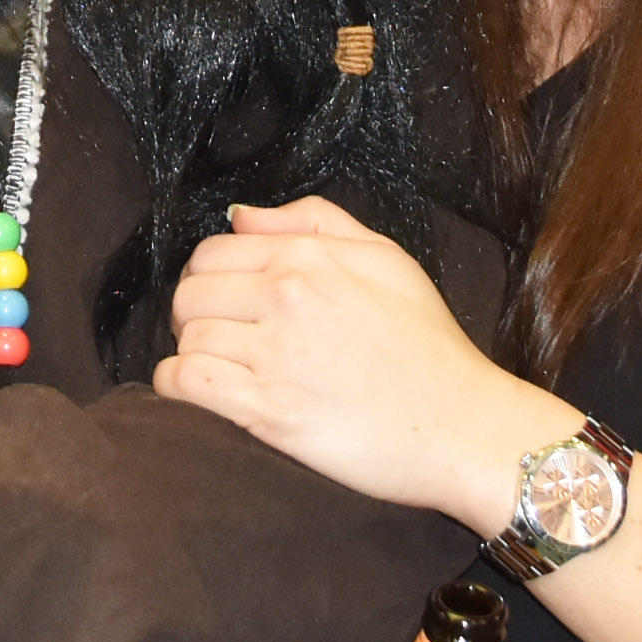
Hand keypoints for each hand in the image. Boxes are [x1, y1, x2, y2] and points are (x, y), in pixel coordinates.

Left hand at [160, 196, 549, 529]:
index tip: (226, 302)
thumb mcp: (387, 258)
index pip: (212, 252)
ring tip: (223, 370)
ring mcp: (275, 355)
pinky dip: (178, 389)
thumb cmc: (429, 346)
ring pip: (187, 339)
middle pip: (189, 294)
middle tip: (223, 338)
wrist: (462, 427)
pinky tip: (204, 396)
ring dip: (193, 354)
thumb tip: (241, 213)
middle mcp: (286, 297)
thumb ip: (312, 221)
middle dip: (194, 315)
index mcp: (309, 257)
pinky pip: (187, 384)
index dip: (210, 277)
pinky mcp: (267, 410)